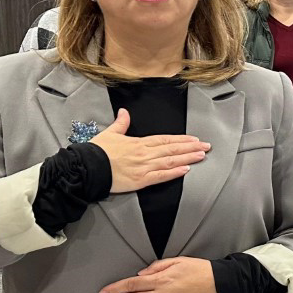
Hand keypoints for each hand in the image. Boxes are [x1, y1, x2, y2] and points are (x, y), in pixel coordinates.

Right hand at [91, 108, 210, 192]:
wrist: (85, 167)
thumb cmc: (96, 151)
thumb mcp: (109, 133)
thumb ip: (120, 123)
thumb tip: (124, 112)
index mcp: (138, 143)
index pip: (165, 140)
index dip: (181, 139)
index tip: (194, 139)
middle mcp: (144, 153)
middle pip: (172, 149)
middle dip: (191, 147)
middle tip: (206, 146)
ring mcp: (144, 167)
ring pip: (170, 161)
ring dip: (187, 158)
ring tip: (201, 155)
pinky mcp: (140, 180)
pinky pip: (161, 176)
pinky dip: (174, 173)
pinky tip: (186, 170)